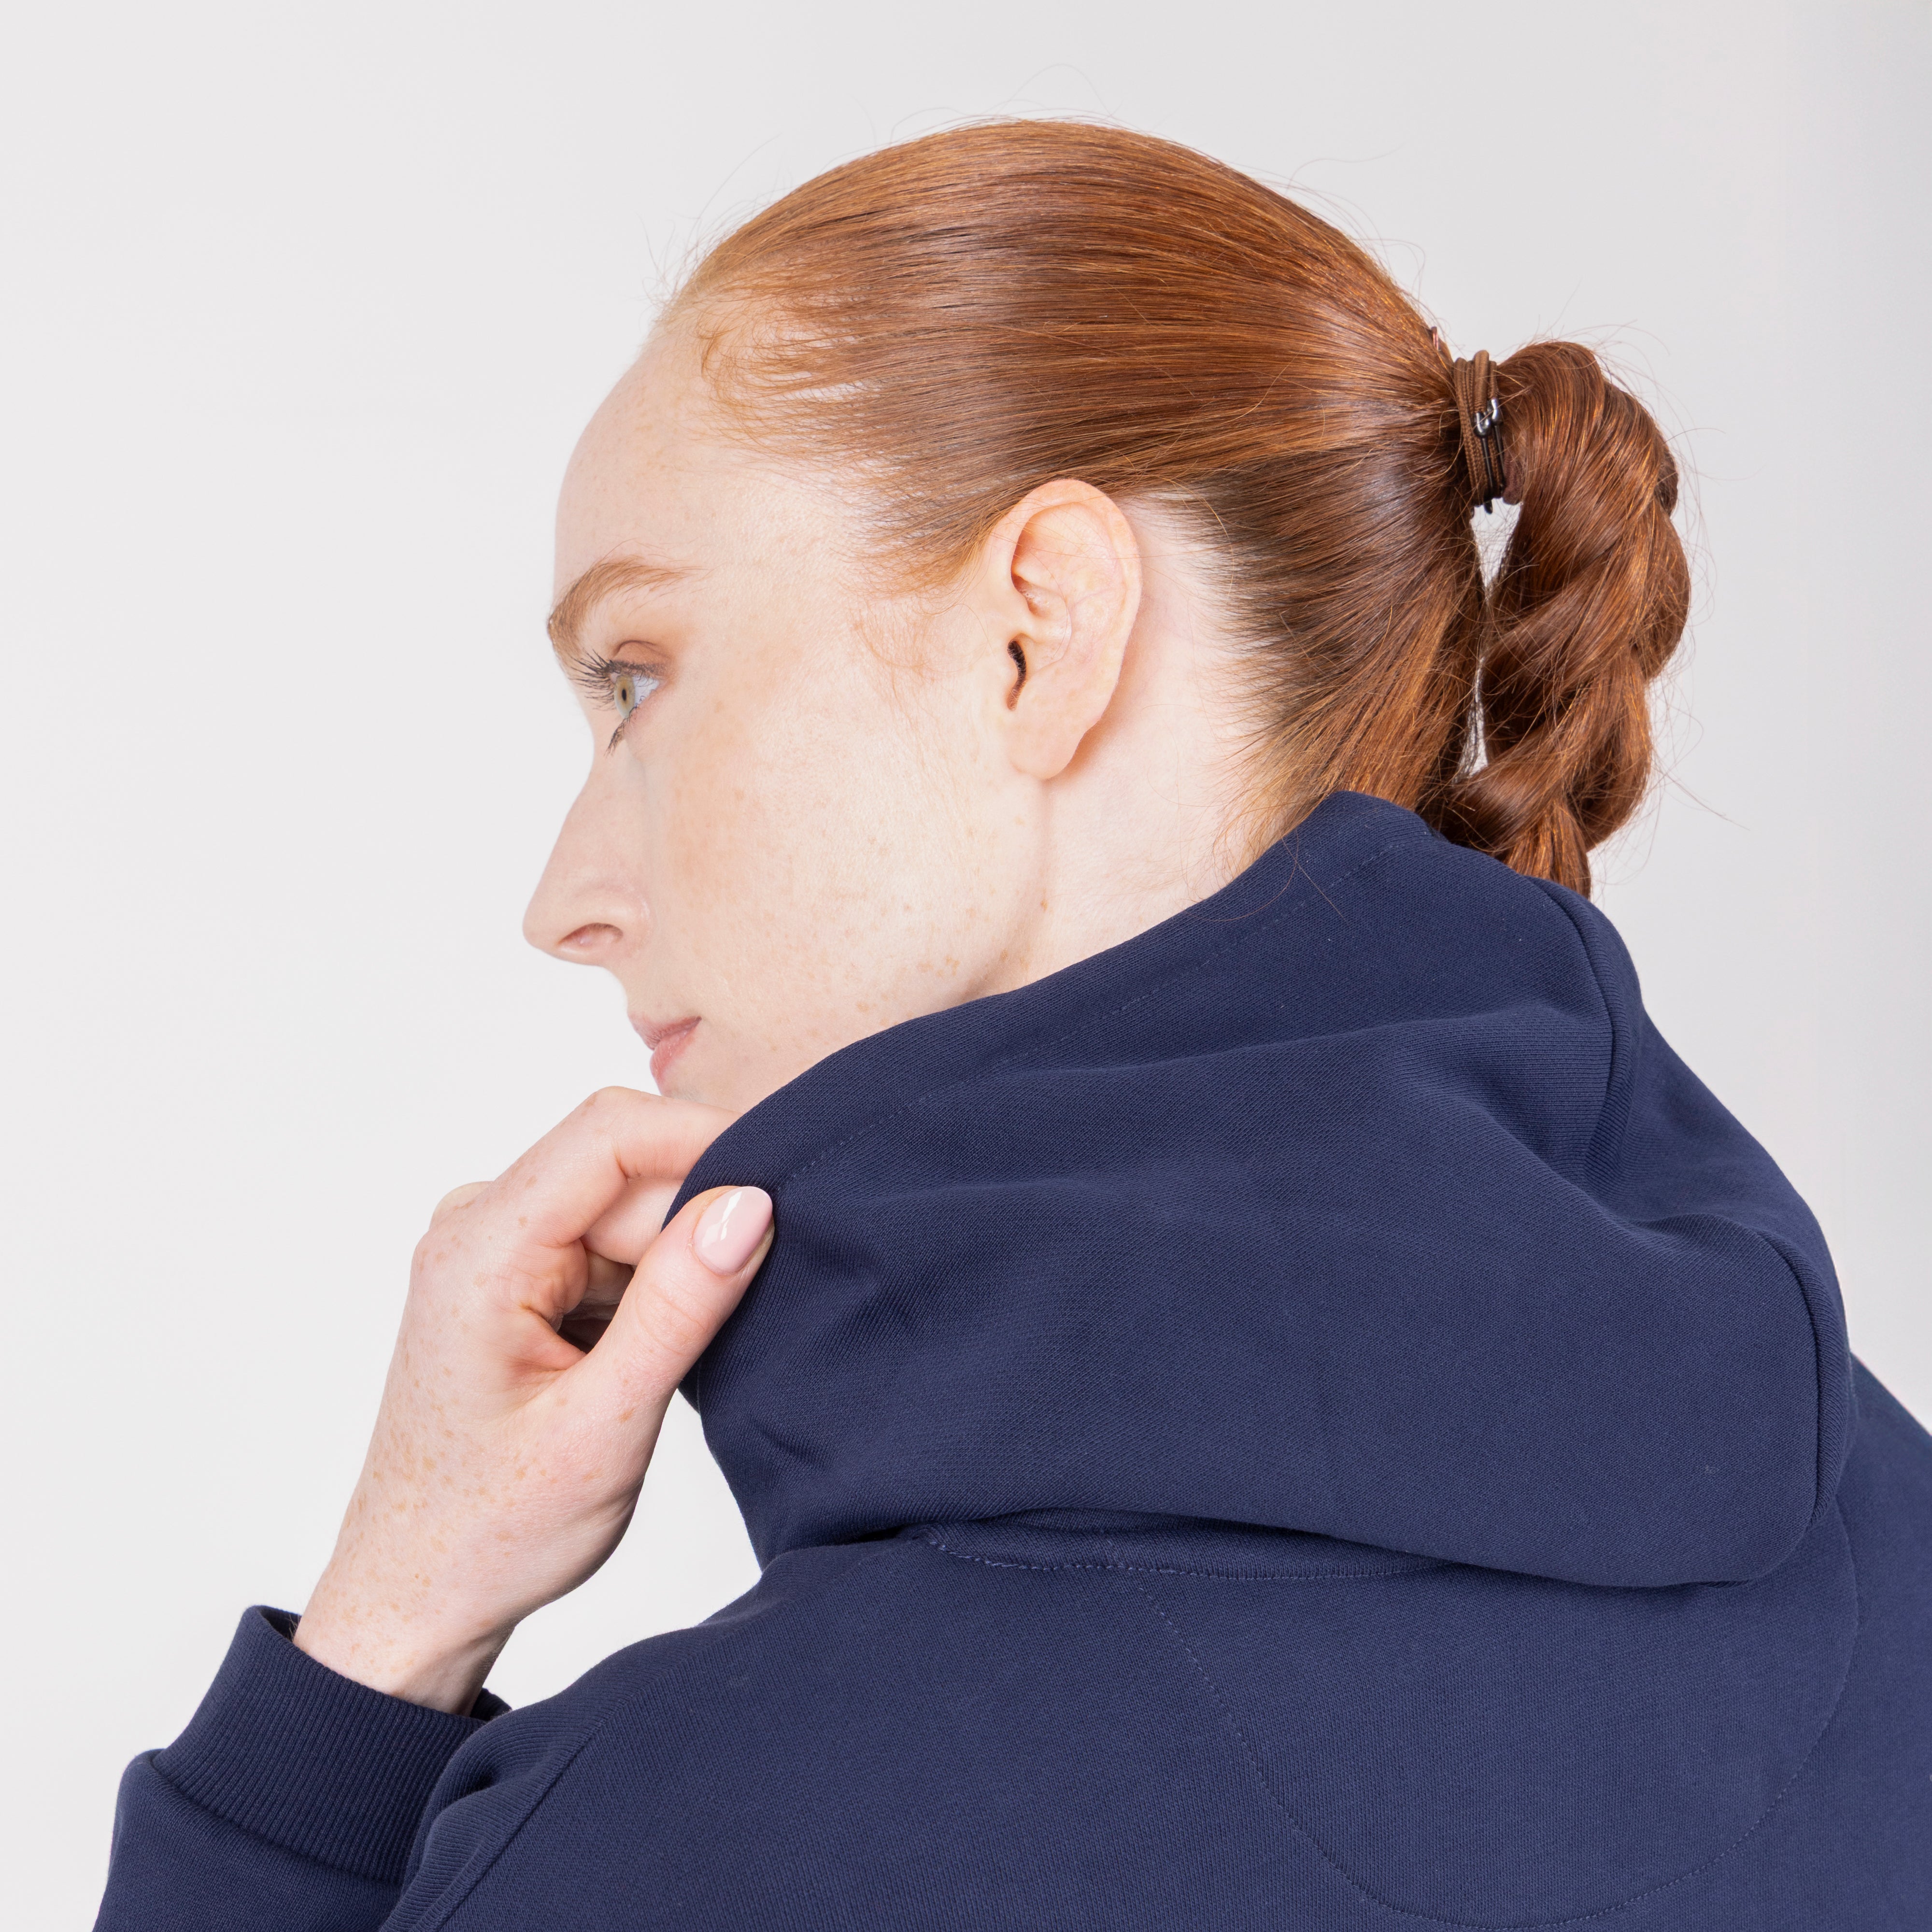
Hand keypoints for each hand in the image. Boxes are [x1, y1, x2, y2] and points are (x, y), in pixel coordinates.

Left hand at [292, 1088, 768, 1713]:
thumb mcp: (605, 1425)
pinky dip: (651, 1286)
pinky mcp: (517, 1274)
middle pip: (626, 1169)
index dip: (707, 1139)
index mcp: (480, 1249)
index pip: (610, 1132)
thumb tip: (747, 1203)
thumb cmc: (489, 1532)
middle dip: (695, 1223)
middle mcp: (476, 1226)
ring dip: (674, 1264)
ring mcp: (493, 1248)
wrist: (416, 1596)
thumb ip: (679, 1306)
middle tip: (730, 1318)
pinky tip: (645, 1357)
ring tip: (667, 1362)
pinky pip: (611, 1241)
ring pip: (628, 1205)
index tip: (785, 1186)